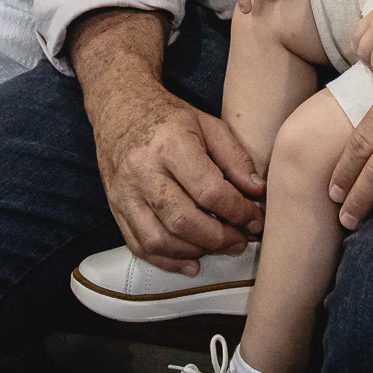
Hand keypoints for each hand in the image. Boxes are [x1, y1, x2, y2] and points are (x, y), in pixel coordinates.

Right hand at [94, 78, 264, 274]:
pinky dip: (168, 261)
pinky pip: (140, 246)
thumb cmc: (170, 118)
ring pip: (160, 240)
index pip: (208, 190)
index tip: (255, 219)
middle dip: (218, 238)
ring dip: (195, 252)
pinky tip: (192, 261)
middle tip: (241, 240)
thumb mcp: (208, 124)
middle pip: (183, 220)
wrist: (121, 110)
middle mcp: (143, 172)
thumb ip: (235, 158)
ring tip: (220, 247)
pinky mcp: (115, 209)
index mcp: (170, 145)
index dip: (237, 211)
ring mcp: (125, 193)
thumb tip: (257, 192)